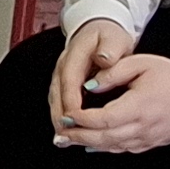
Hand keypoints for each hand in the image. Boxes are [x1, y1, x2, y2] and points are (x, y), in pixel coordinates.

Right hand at [49, 18, 137, 136]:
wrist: (100, 29)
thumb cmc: (108, 36)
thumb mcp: (114, 38)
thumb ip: (110, 49)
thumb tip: (105, 58)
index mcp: (75, 54)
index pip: (69, 79)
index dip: (71, 99)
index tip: (76, 115)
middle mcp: (63, 66)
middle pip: (57, 93)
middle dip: (61, 115)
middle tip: (68, 135)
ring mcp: (61, 75)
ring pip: (55, 100)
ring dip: (59, 119)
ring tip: (66, 139)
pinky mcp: (64, 83)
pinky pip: (60, 102)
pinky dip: (62, 117)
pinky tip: (68, 132)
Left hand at [72, 53, 169, 153]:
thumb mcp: (142, 64)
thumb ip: (113, 73)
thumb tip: (90, 86)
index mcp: (139, 106)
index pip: (104, 119)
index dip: (82, 119)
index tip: (68, 114)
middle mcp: (143, 127)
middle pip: (104, 138)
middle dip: (79, 137)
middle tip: (60, 134)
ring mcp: (148, 138)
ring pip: (112, 147)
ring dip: (88, 144)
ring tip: (68, 140)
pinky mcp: (152, 143)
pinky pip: (124, 149)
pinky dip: (105, 147)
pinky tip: (92, 144)